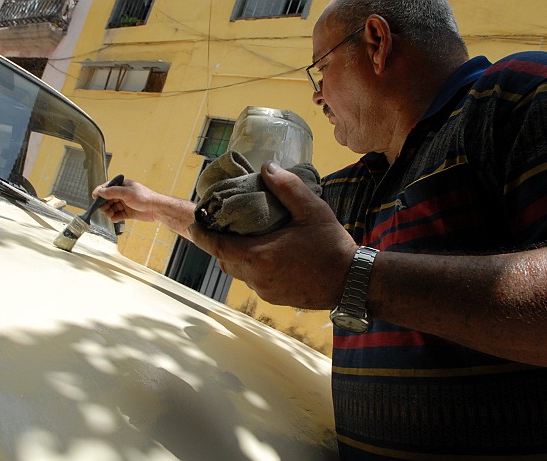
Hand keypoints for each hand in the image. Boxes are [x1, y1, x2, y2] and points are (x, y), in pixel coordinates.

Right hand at [93, 178, 156, 222]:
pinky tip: (115, 219)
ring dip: (109, 212)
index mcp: (122, 186)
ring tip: (110, 215)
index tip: (94, 198)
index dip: (100, 192)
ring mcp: (125, 204)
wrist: (156, 208)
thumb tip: (99, 191)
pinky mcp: (128, 213)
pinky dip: (115, 217)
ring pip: (111, 208)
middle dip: (104, 204)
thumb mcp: (126, 193)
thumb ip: (112, 192)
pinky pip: (117, 215)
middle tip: (104, 209)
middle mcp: (122, 194)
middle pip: (107, 199)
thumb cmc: (144, 197)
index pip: (107, 188)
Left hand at [189, 162, 357, 308]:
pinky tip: (265, 254)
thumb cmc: (332, 245)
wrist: (352, 282)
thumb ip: (287, 187)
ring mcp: (265, 290)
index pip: (217, 246)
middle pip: (224, 260)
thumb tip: (267, 166)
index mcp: (259, 256)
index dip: (202, 235)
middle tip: (218, 226)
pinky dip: (252, 267)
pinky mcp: (274, 297)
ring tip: (242, 237)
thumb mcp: (312, 210)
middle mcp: (256, 277)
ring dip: (235, 256)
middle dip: (218, 244)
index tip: (194, 223)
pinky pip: (253, 281)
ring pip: (238, 272)